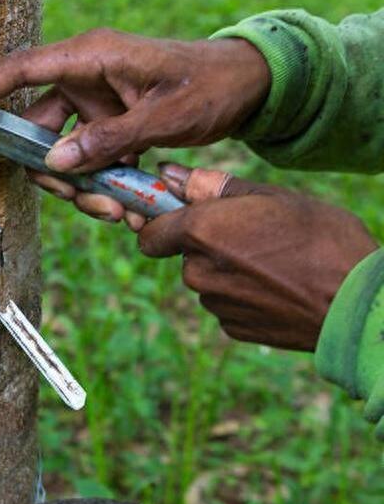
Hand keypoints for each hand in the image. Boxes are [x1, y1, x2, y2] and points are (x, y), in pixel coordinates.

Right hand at [0, 29, 269, 222]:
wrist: (247, 85)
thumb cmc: (210, 85)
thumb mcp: (165, 115)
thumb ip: (109, 138)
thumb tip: (55, 162)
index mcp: (92, 56)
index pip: (24, 69)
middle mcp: (84, 77)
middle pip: (37, 129)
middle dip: (54, 173)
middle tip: (90, 203)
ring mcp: (94, 102)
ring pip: (60, 154)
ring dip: (80, 187)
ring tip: (121, 209)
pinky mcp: (107, 123)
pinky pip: (85, 160)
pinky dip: (99, 184)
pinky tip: (127, 204)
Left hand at [138, 165, 377, 350]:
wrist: (354, 303)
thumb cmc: (321, 239)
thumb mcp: (272, 197)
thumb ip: (214, 187)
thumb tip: (170, 175)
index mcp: (202, 231)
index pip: (149, 233)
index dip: (163, 223)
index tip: (181, 216)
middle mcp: (199, 271)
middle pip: (185, 255)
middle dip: (208, 244)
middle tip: (253, 234)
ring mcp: (216, 304)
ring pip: (208, 280)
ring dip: (228, 269)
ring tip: (274, 260)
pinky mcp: (234, 328)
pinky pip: (227, 304)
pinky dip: (244, 294)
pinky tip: (278, 286)